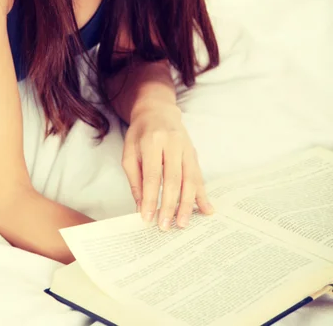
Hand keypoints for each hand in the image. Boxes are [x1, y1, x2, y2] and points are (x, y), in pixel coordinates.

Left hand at [121, 104, 213, 230]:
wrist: (157, 111)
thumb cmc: (140, 134)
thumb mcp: (129, 152)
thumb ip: (135, 179)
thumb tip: (141, 207)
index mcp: (152, 141)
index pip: (152, 175)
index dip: (151, 198)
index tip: (147, 218)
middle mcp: (172, 143)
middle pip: (174, 178)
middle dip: (170, 205)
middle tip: (165, 226)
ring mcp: (186, 147)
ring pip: (190, 179)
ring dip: (188, 204)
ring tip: (183, 223)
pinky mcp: (194, 153)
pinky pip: (199, 176)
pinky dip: (202, 194)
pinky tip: (206, 210)